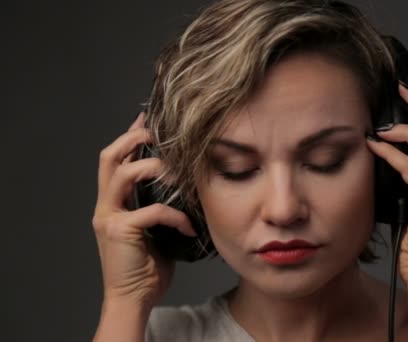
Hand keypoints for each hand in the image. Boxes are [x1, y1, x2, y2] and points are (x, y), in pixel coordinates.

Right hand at [92, 112, 196, 307]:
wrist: (134, 298)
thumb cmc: (148, 266)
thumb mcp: (154, 229)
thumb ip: (158, 206)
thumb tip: (184, 186)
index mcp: (113, 203)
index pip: (116, 160)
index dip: (129, 135)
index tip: (147, 118)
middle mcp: (106, 206)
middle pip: (109, 157)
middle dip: (133, 138)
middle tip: (157, 132)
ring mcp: (109, 218)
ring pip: (124, 175)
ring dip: (154, 168)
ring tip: (178, 174)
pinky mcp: (120, 232)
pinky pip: (151, 211)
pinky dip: (175, 215)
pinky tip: (189, 226)